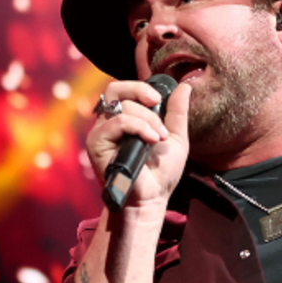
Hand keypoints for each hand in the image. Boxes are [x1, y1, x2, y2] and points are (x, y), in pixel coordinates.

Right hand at [85, 79, 191, 210]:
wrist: (153, 197)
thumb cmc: (162, 172)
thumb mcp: (176, 137)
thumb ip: (178, 112)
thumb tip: (185, 86)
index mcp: (124, 118)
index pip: (122, 89)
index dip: (139, 87)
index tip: (158, 99)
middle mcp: (109, 123)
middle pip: (116, 90)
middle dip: (142, 95)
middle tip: (157, 107)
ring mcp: (101, 132)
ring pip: (120, 107)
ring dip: (146, 119)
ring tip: (159, 138)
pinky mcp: (96, 144)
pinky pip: (116, 122)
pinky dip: (137, 127)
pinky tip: (150, 140)